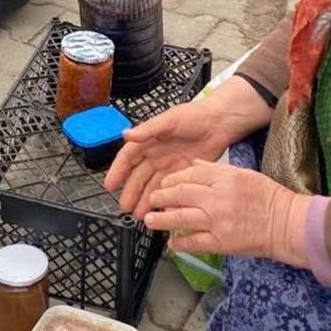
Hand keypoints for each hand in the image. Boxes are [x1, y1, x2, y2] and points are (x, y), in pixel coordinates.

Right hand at [104, 76, 271, 219]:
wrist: (220, 123)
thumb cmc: (195, 115)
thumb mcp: (170, 120)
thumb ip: (148, 129)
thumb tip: (126, 134)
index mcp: (148, 139)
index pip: (128, 157)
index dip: (118, 171)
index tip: (110, 185)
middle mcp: (156, 154)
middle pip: (138, 176)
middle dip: (130, 192)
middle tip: (125, 207)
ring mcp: (169, 165)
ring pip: (152, 185)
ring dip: (145, 200)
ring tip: (140, 215)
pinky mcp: (182, 173)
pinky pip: (169, 189)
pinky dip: (163, 200)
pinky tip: (160, 210)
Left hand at [145, 160, 309, 264]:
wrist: (286, 224)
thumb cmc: (268, 197)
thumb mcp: (244, 173)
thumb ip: (216, 169)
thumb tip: (194, 164)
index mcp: (224, 178)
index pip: (190, 174)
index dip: (172, 179)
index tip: (164, 183)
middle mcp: (217, 198)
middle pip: (180, 194)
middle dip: (161, 197)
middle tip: (152, 200)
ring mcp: (217, 221)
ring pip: (181, 218)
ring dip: (162, 219)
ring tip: (150, 220)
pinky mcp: (221, 242)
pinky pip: (194, 242)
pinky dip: (180, 243)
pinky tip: (172, 242)